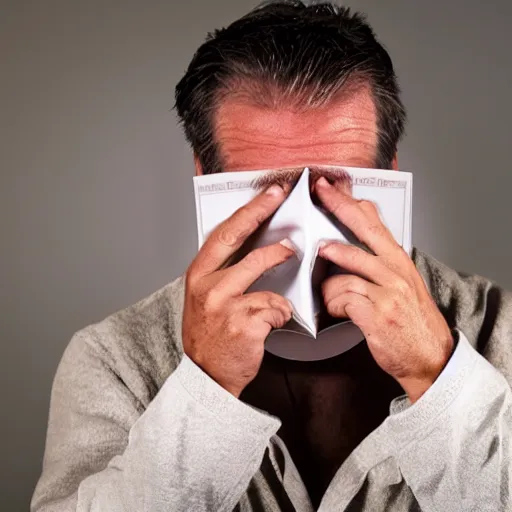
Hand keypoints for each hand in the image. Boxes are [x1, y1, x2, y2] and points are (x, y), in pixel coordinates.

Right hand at [183, 184, 294, 397]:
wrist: (208, 374)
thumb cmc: (210, 333)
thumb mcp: (206, 297)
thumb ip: (223, 271)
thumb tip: (252, 244)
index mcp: (198, 274)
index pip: (223, 234)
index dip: (247, 211)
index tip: (267, 194)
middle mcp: (207, 284)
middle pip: (237, 239)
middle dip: (260, 212)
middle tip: (280, 197)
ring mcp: (224, 303)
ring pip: (261, 269)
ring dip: (280, 262)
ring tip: (286, 265)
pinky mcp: (244, 322)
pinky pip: (276, 305)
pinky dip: (281, 312)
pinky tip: (271, 322)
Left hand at [314, 176, 453, 402]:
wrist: (431, 356)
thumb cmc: (412, 321)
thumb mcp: (402, 284)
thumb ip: (380, 263)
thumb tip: (354, 245)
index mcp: (399, 260)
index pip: (374, 222)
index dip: (350, 202)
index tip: (331, 188)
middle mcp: (395, 270)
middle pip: (363, 229)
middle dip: (338, 207)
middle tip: (320, 193)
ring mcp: (388, 290)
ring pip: (346, 266)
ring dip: (329, 277)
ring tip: (322, 278)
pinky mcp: (377, 313)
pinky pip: (343, 297)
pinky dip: (332, 303)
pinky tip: (335, 310)